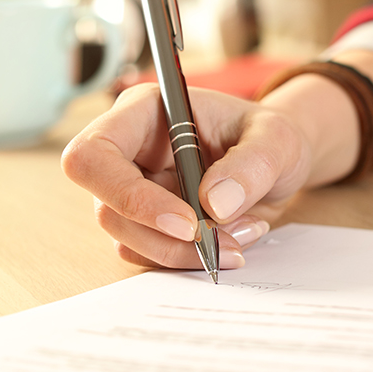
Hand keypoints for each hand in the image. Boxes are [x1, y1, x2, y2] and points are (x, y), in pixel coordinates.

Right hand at [62, 84, 315, 270]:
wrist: (279, 164)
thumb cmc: (271, 138)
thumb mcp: (277, 140)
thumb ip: (252, 165)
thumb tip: (214, 203)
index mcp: (143, 113)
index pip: (93, 155)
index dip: (128, 195)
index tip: (186, 222)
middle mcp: (128, 152)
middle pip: (106, 208)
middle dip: (164, 238)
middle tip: (224, 243)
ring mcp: (133, 190)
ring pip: (127, 239)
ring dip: (184, 253)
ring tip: (242, 236)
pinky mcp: (147, 223)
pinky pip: (150, 254)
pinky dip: (191, 259)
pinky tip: (232, 239)